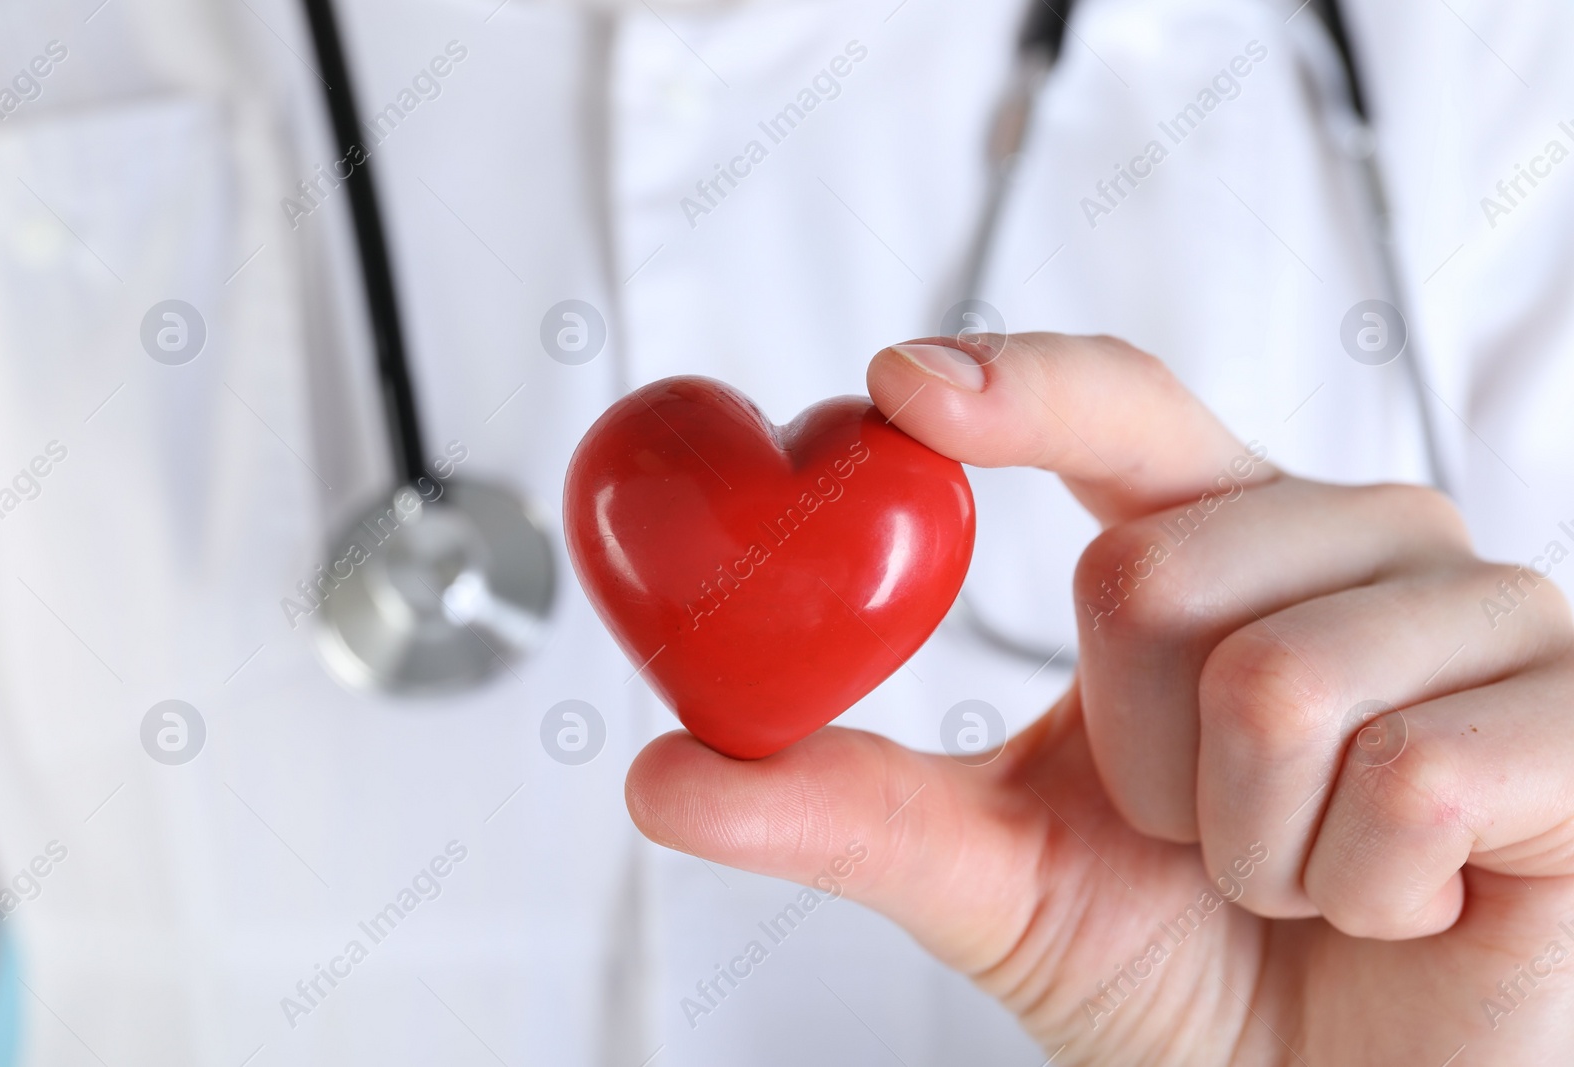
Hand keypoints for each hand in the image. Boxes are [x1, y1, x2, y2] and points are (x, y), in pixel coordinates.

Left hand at [626, 334, 1573, 1063]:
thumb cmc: (1186, 968)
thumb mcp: (1001, 875)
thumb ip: (844, 806)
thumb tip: (660, 771)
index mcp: (1222, 542)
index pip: (1122, 409)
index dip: (1017, 388)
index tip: (900, 389)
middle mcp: (1358, 544)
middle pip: (1152, 572)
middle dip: (1132, 756)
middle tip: (1194, 830)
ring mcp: (1487, 619)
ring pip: (1276, 679)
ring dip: (1241, 840)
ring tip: (1295, 872)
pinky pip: (1406, 772)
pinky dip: (1357, 886)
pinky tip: (1403, 899)